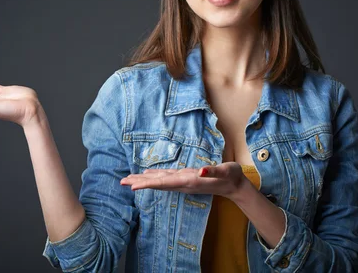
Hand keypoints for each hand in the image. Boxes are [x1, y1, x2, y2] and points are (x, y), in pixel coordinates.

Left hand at [120, 162, 248, 198]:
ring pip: (160, 181)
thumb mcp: (226, 171)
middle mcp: (183, 183)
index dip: (148, 184)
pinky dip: (154, 177)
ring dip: (144, 180)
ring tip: (129, 179)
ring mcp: (184, 182)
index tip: (133, 187)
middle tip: (122, 182)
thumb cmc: (232, 176)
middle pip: (158, 184)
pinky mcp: (186, 179)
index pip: (165, 183)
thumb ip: (214, 171)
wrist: (236, 186)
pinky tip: (147, 175)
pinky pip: (166, 179)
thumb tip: (202, 171)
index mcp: (190, 181)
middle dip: (140, 183)